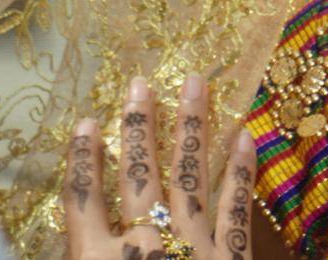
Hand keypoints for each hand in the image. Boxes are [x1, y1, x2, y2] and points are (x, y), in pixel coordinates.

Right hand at [64, 75, 256, 259]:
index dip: (83, 160)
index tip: (87, 122)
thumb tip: (85, 231)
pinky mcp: (231, 258)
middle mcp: (146, 241)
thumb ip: (84, 256)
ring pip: (189, 178)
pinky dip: (241, 172)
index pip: (83, 200)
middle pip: (138, 176)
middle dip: (139, 127)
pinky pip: (236, 209)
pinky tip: (244, 137)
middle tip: (141, 84)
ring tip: (194, 85)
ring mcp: (193, 246)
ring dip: (190, 128)